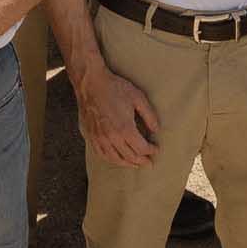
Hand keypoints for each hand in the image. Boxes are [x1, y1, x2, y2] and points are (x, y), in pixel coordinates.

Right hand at [72, 56, 158, 171]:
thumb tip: (156, 130)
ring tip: (136, 164)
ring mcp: (99, 138)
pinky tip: (117, 159)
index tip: (156, 149)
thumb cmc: (114, 88)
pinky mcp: (90, 136)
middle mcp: (111, 137)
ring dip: (127, 164)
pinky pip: (101, 154)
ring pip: (115, 159)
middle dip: (142, 161)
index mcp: (125, 128)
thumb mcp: (138, 98)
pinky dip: (112, 160)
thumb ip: (149, 116)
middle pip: (130, 156)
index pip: (142, 148)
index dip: (151, 150)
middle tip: (149, 162)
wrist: (90, 83)